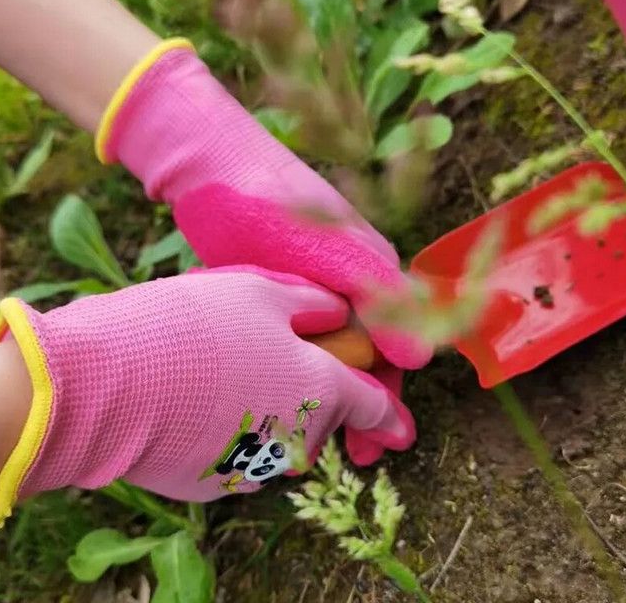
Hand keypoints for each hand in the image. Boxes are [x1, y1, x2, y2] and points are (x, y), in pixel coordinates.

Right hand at [0, 267, 413, 529]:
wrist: (105, 384)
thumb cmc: (190, 324)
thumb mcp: (257, 290)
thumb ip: (310, 305)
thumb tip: (337, 313)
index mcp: (319, 387)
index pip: (372, 405)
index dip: (390, 414)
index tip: (404, 430)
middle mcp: (296, 438)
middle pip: (321, 420)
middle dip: (310, 397)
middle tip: (268, 360)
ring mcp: (254, 467)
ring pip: (279, 439)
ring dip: (268, 412)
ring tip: (220, 373)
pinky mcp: (212, 484)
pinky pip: (239, 454)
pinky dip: (231, 431)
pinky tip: (194, 400)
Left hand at [96, 41, 432, 462]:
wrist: (207, 167)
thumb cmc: (270, 206)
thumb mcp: (329, 250)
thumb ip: (376, 297)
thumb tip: (418, 359)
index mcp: (373, 273)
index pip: (397, 349)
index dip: (387, 400)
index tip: (376, 447)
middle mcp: (350, 282)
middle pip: (365, 357)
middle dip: (358, 407)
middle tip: (344, 458)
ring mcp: (314, 285)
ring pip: (330, 352)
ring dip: (326, 394)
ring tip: (309, 439)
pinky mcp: (277, 287)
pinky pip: (298, 339)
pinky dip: (296, 371)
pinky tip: (279, 397)